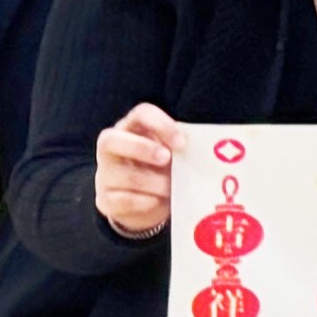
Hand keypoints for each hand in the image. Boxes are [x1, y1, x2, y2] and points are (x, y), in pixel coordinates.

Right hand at [92, 101, 184, 238]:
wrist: (140, 202)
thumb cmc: (159, 168)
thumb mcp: (170, 154)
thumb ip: (180, 148)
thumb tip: (211, 153)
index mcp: (131, 128)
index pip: (140, 114)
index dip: (160, 124)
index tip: (182, 141)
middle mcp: (111, 148)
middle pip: (111, 140)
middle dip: (142, 149)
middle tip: (167, 159)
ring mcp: (105, 174)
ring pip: (125, 176)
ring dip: (154, 183)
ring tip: (172, 187)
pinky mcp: (106, 199)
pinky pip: (124, 200)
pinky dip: (145, 202)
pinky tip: (158, 201)